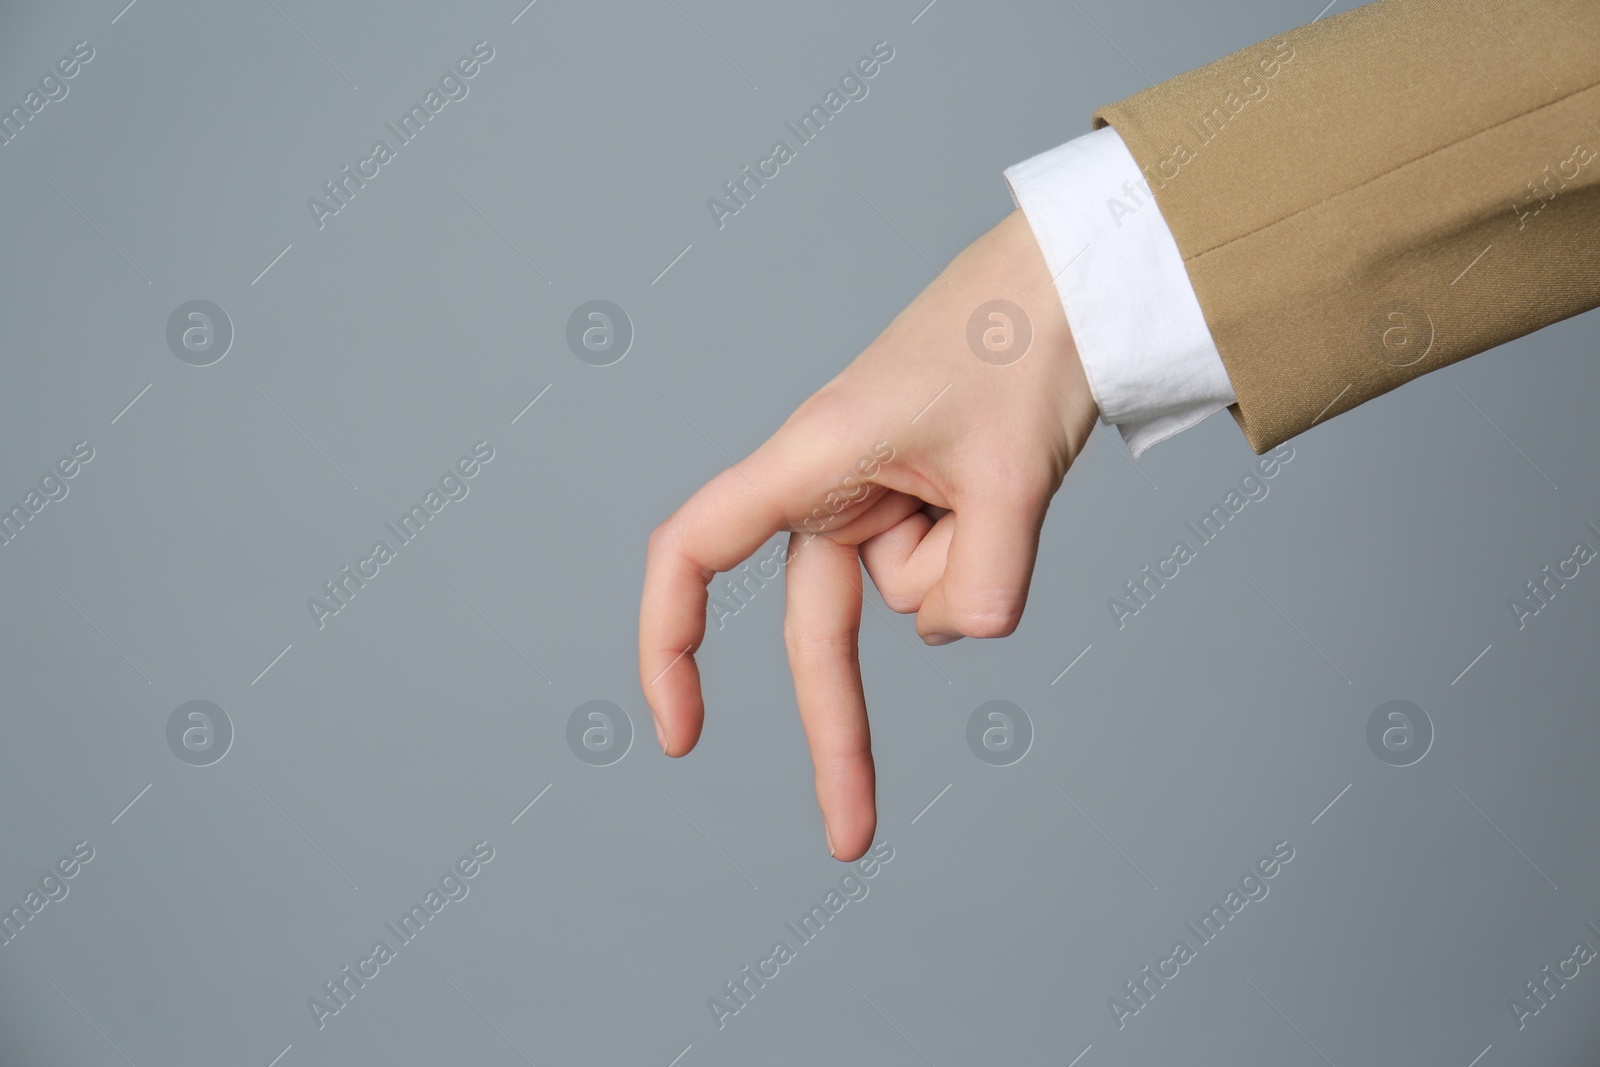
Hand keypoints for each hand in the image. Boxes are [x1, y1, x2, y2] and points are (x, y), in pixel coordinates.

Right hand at [638, 209, 1098, 860]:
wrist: (1070, 283)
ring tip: (1005, 467)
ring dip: (969, 566)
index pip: (695, 552)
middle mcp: (827, 486)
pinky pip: (954, 581)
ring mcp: (877, 501)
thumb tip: (963, 636)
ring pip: (914, 603)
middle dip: (842, 733)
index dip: (667, 642)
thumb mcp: (1009, 471)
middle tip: (851, 839)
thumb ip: (983, 580)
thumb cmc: (1015, 341)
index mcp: (809, 458)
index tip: (681, 731)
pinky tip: (1008, 480)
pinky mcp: (922, 508)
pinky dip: (989, 554)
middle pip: (815, 632)